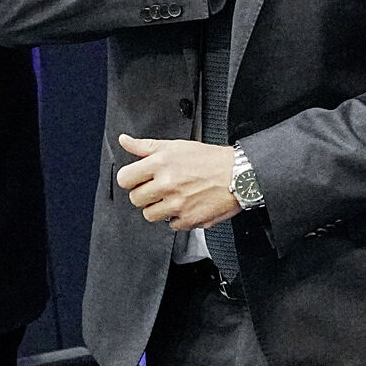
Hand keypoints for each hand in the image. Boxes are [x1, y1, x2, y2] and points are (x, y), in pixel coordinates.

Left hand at [115, 134, 239, 230]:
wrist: (240, 175)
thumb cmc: (212, 160)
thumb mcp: (177, 146)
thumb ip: (146, 146)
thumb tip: (124, 141)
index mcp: (161, 164)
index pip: (125, 179)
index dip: (132, 179)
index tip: (140, 179)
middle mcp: (167, 184)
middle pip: (135, 199)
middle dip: (147, 194)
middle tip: (162, 188)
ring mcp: (177, 204)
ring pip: (150, 215)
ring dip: (160, 208)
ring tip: (175, 198)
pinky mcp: (189, 219)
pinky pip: (171, 225)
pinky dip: (179, 218)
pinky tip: (189, 206)